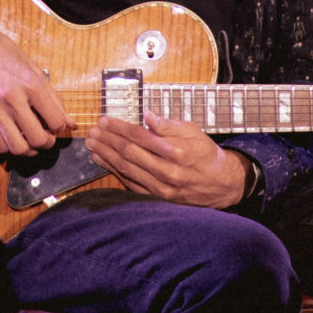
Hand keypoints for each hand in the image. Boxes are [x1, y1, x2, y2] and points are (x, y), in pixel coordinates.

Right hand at [0, 26, 74, 154]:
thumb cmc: (1, 53)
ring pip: (19, 148)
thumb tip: (69, 121)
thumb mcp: (32, 68)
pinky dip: (10, 147)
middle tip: (46, 136)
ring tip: (29, 140)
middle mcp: (13, 99)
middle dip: (47, 142)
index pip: (55, 121)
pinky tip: (12, 136)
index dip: (60, 127)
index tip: (56, 125)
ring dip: (29, 149)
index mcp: (30, 84)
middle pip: (38, 139)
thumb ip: (52, 97)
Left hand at [84, 112, 248, 208]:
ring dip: (106, 155)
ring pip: (126, 169)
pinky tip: (103, 161)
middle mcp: (167, 171)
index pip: (140, 136)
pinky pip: (130, 183)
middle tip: (93, 130)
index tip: (105, 120)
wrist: (221, 184)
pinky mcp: (158, 197)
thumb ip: (168, 125)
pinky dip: (114, 171)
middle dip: (108, 140)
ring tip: (92, 144)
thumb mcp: (192, 132)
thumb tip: (148, 115)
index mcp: (176, 151)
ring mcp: (161, 187)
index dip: (119, 127)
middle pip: (129, 152)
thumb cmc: (205, 154)